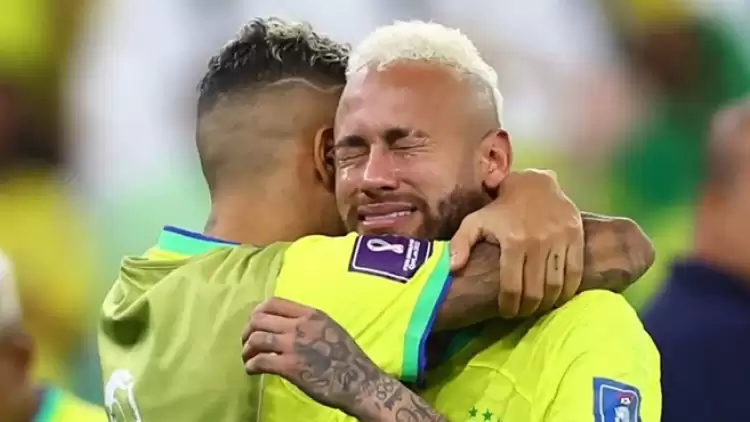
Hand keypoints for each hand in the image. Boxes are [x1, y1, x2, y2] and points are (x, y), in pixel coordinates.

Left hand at [241, 297, 383, 416]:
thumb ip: (309, 323)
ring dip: (247, 350)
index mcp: (311, 314)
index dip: (258, 312)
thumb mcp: (331, 328)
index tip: (255, 323)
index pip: (274, 302)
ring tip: (248, 358)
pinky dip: (251, 365)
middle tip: (247, 343)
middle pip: (259, 319)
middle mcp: (300, 325)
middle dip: (247, 331)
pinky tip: (253, 370)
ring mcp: (293, 345)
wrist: (357, 381)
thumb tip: (288, 325)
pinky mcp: (289, 366)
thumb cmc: (348, 357)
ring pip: (256, 339)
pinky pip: (260, 361)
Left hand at [449, 169, 583, 317]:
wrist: (534, 183)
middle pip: (535, 291)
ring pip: (556, 286)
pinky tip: (557, 295)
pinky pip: (575, 272)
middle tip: (522, 312)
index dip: (509, 306)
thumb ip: (461, 243)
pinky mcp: (575, 237)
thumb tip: (452, 268)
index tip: (506, 312)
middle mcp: (538, 242)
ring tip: (538, 306)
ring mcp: (559, 239)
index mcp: (513, 241)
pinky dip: (567, 290)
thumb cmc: (500, 208)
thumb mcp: (475, 221)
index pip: (512, 287)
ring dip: (547, 303)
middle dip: (527, 309)